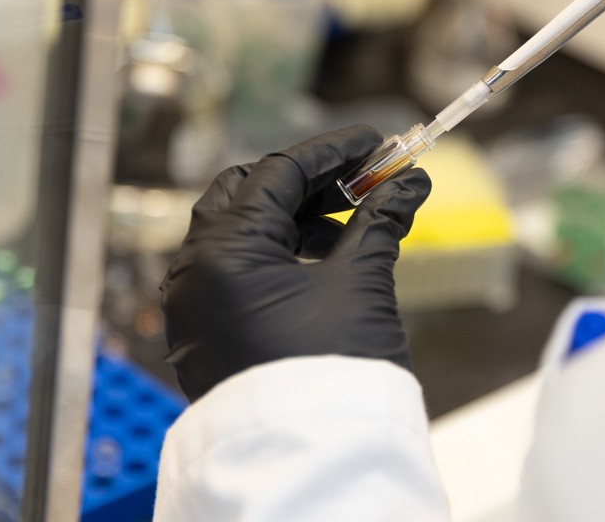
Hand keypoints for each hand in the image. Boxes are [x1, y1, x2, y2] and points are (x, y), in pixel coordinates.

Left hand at [160, 124, 431, 401]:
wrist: (312, 462)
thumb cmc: (333, 374)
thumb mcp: (361, 284)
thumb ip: (380, 222)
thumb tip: (411, 183)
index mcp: (223, 252)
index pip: (276, 172)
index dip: (331, 152)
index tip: (373, 142)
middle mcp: (194, 272)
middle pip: (244, 193)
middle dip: (304, 181)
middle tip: (358, 179)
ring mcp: (194, 305)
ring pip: (237, 232)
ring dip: (292, 217)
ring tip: (350, 226)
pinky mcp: (206, 331)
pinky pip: (234, 270)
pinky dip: (275, 253)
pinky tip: (322, 259)